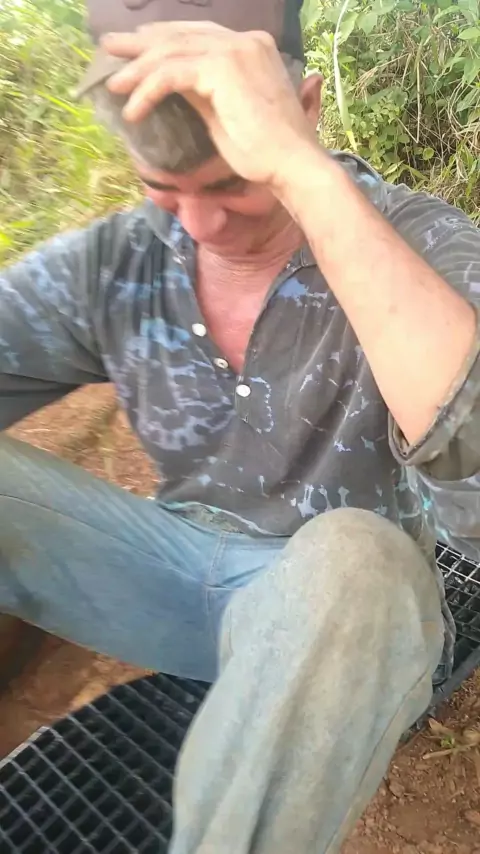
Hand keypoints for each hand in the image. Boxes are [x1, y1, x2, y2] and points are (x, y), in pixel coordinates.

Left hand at [103, 22, 318, 190]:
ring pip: (172, 51)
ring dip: (138, 70)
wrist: (290, 164)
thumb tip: (172, 85)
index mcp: (251, 47)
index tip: (135, 49)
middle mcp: (244, 41)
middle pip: (180, 35)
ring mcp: (235, 50)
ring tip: (114, 85)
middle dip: (141, 43)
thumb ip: (202, 93)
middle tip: (109, 48)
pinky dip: (148, 90)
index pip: (197, 35)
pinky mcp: (222, 69)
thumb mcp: (224, 114)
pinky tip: (133, 110)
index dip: (162, 39)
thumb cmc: (264, 152)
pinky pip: (172, 74)